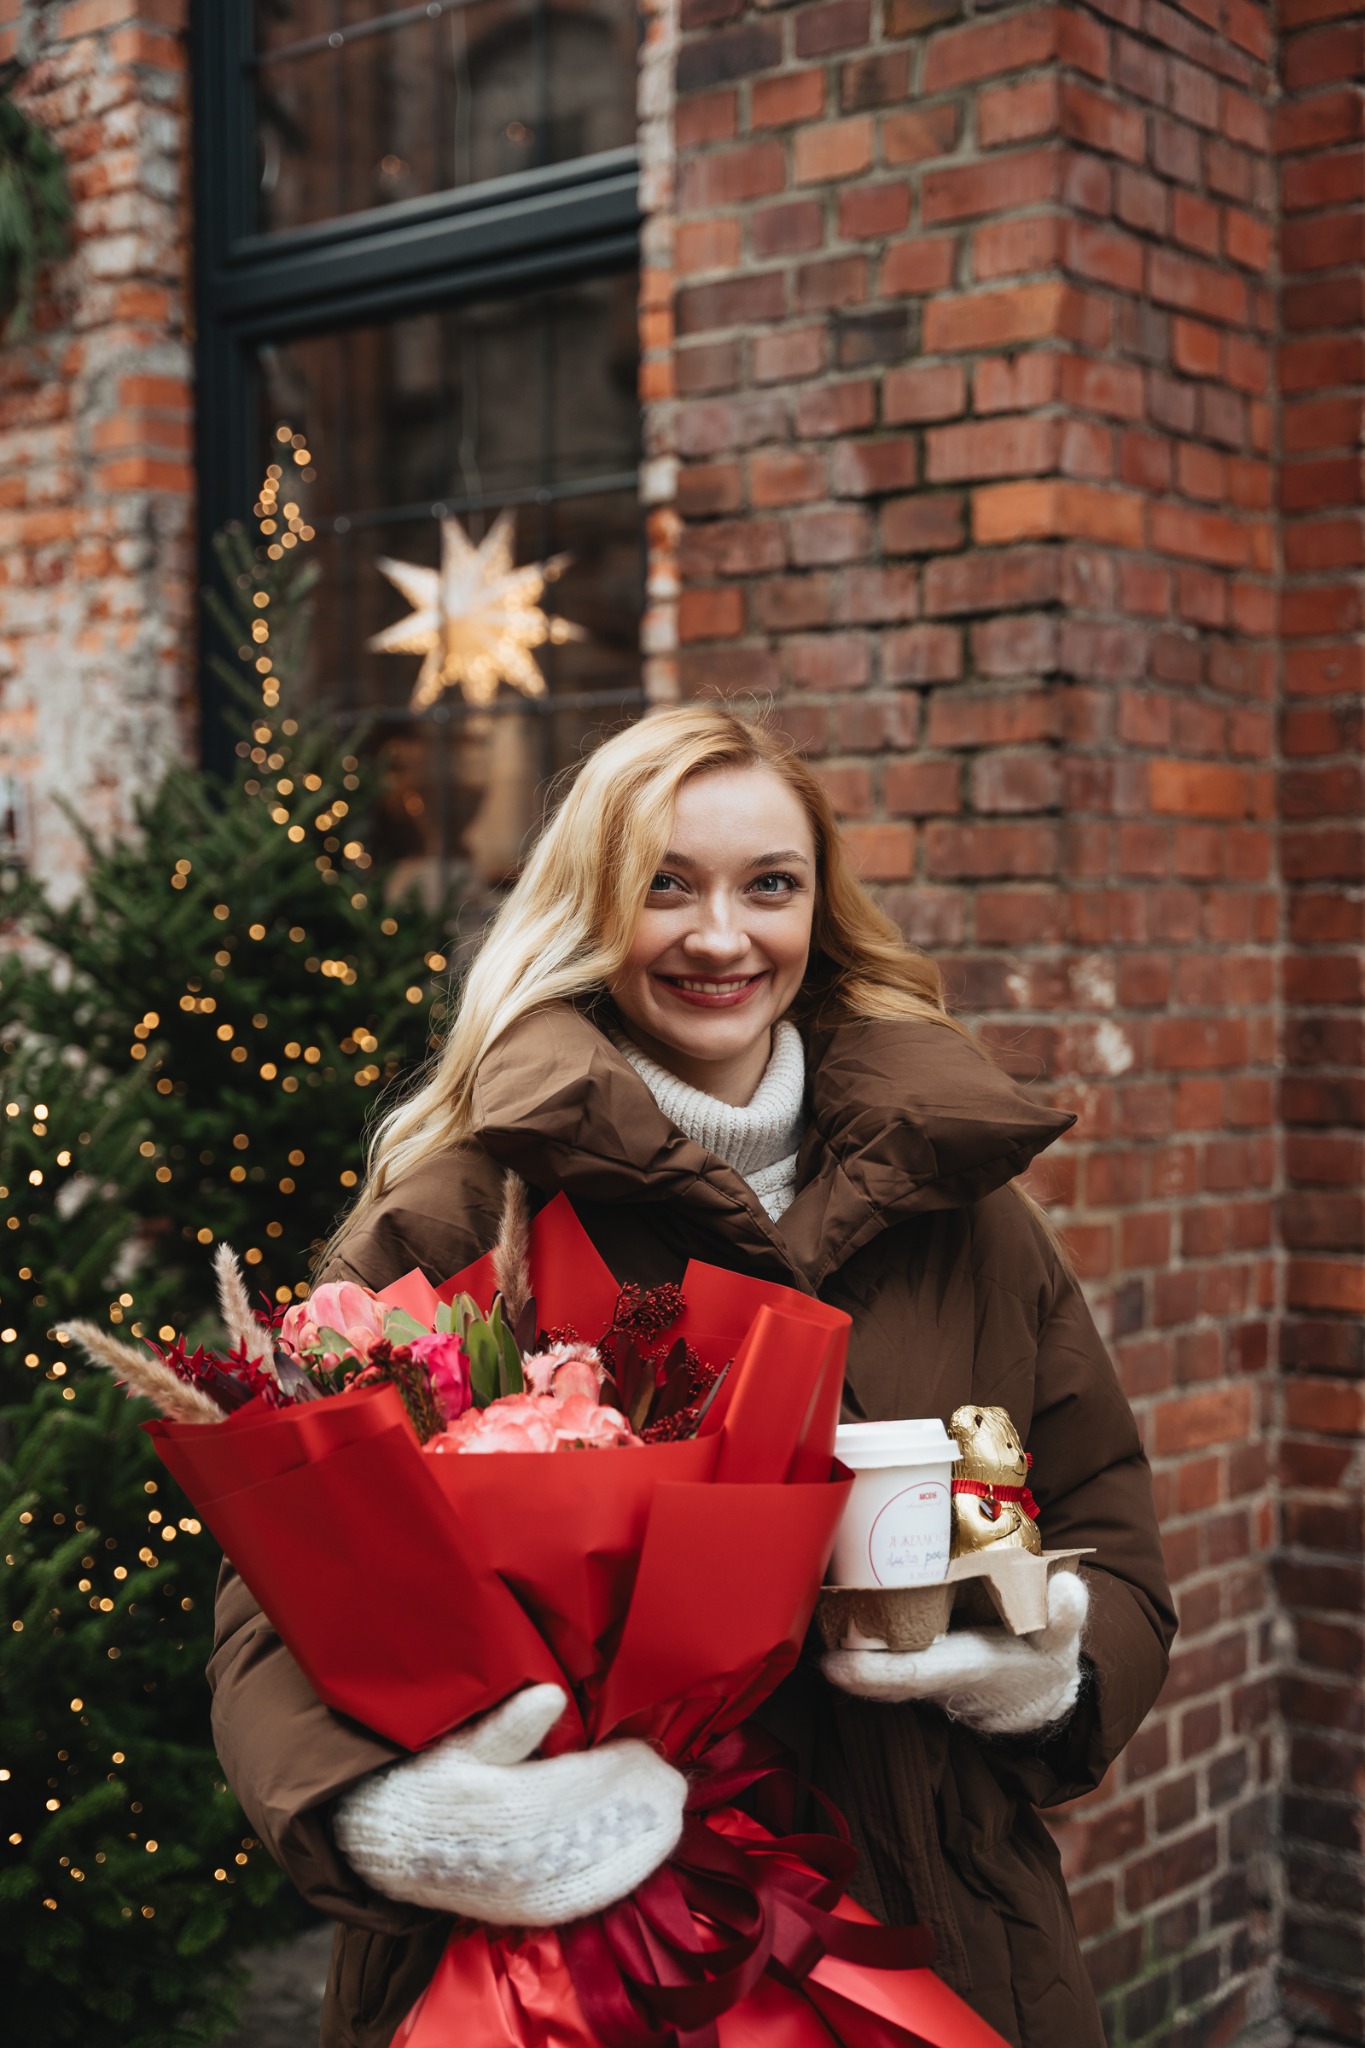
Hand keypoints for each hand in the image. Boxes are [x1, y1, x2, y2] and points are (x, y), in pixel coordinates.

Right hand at [334, 1683, 686, 1924]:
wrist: (388, 1848)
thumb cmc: (426, 1784)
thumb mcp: (456, 1745)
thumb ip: (506, 1727)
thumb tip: (552, 1696)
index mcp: (496, 1810)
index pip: (570, 1790)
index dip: (613, 1773)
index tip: (646, 1751)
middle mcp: (512, 1858)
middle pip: (590, 1831)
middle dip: (636, 1807)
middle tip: (674, 1780)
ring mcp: (519, 1892)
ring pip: (593, 1870)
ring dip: (638, 1845)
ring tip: (671, 1815)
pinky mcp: (523, 1912)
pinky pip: (580, 1900)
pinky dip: (617, 1880)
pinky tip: (644, 1861)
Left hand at [822, 1570, 1089, 1736]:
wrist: (1034, 1693)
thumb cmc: (1043, 1658)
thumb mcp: (1063, 1640)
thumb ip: (1066, 1616)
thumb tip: (1065, 1590)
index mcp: (967, 1668)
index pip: (913, 1675)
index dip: (871, 1675)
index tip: (830, 1665)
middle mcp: (933, 1676)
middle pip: (877, 1673)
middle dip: (839, 1656)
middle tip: (799, 1614)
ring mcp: (917, 1672)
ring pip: (869, 1664)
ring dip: (836, 1642)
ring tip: (800, 1603)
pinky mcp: (909, 1661)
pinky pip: (873, 1652)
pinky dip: (847, 1635)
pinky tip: (822, 1601)